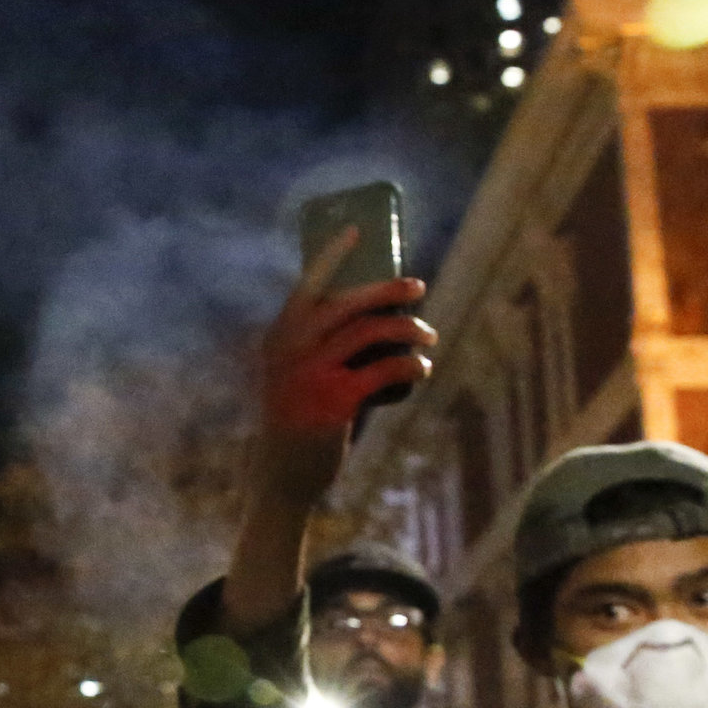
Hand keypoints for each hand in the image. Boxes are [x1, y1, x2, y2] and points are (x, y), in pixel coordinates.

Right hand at [253, 228, 435, 490]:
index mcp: (279, 338)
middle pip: (348, 302)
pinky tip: (422, 368)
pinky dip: (410, 364)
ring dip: (407, 329)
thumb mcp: (296, 378)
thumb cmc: (298, 421)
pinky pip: (384, 370)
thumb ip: (321, 349)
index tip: (358, 232)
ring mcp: (310, 374)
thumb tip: (378, 319)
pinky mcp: (334, 401)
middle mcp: (291, 350)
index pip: (307, 285)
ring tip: (428, 336)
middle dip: (389, 289)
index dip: (332, 255)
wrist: (282, 475)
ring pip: (371, 331)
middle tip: (418, 288)